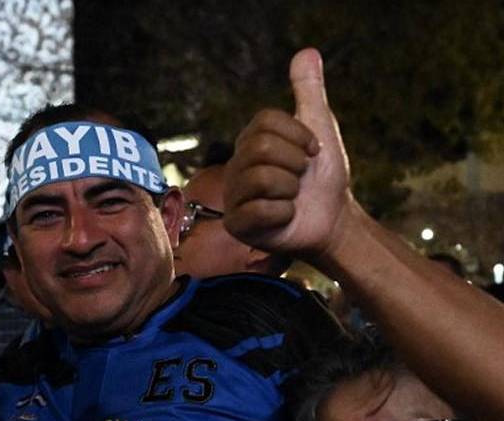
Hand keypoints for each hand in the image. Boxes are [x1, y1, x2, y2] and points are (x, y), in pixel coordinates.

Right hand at [224, 48, 358, 259]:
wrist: (332, 220)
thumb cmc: (323, 177)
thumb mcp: (320, 127)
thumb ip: (309, 91)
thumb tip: (307, 51)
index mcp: (250, 141)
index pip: (266, 121)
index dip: (299, 135)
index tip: (312, 152)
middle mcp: (236, 166)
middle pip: (263, 149)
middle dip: (296, 164)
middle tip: (301, 178)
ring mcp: (233, 196)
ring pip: (262, 178)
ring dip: (291, 190)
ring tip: (293, 198)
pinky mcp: (237, 225)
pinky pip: (260, 210)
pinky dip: (283, 214)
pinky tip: (284, 217)